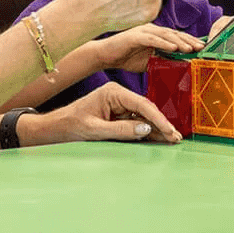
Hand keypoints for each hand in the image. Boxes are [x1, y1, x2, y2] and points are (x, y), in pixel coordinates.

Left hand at [43, 83, 180, 143]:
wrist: (57, 127)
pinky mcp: (119, 114)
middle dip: (161, 124)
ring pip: (144, 116)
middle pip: (146, 109)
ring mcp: (120, 104)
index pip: (142, 104)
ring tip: (172, 139)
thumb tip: (146, 130)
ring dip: (157, 128)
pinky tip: (159, 137)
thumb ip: (121, 130)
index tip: (169, 131)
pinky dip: (147, 130)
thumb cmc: (71, 125)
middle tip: (176, 137)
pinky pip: (137, 122)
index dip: (158, 119)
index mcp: (113, 92)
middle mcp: (119, 95)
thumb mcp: (95, 130)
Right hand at [90, 24, 205, 72]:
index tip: (202, 48)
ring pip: (166, 35)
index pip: (176, 37)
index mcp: (156, 34)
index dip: (190, 41)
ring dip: (180, 41)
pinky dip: (164, 42)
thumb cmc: (126, 57)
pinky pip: (153, 39)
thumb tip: (178, 64)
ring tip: (191, 48)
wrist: (105, 55)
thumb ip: (162, 59)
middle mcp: (152, 30)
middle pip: (175, 34)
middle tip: (202, 47)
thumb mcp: (149, 60)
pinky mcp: (136, 36)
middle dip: (189, 40)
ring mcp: (144, 31)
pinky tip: (173, 47)